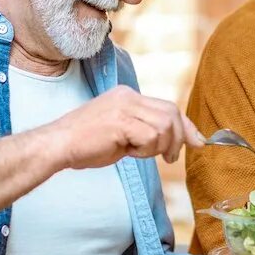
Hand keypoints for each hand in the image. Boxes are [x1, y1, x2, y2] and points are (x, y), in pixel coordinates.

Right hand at [44, 85, 204, 168]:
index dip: (185, 126)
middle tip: (170, 158)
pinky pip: (150, 137)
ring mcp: (124, 106)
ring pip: (164, 126)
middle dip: (178, 138)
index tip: (197, 141)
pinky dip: (145, 150)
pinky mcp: (120, 121)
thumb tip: (178, 142)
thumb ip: (147, 132)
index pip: (168, 106)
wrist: (57, 146)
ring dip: (158, 147)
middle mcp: (128, 96)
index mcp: (127, 96)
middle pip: (171, 113)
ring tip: (137, 153)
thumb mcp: (123, 135)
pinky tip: (127, 152)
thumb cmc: (86, 145)